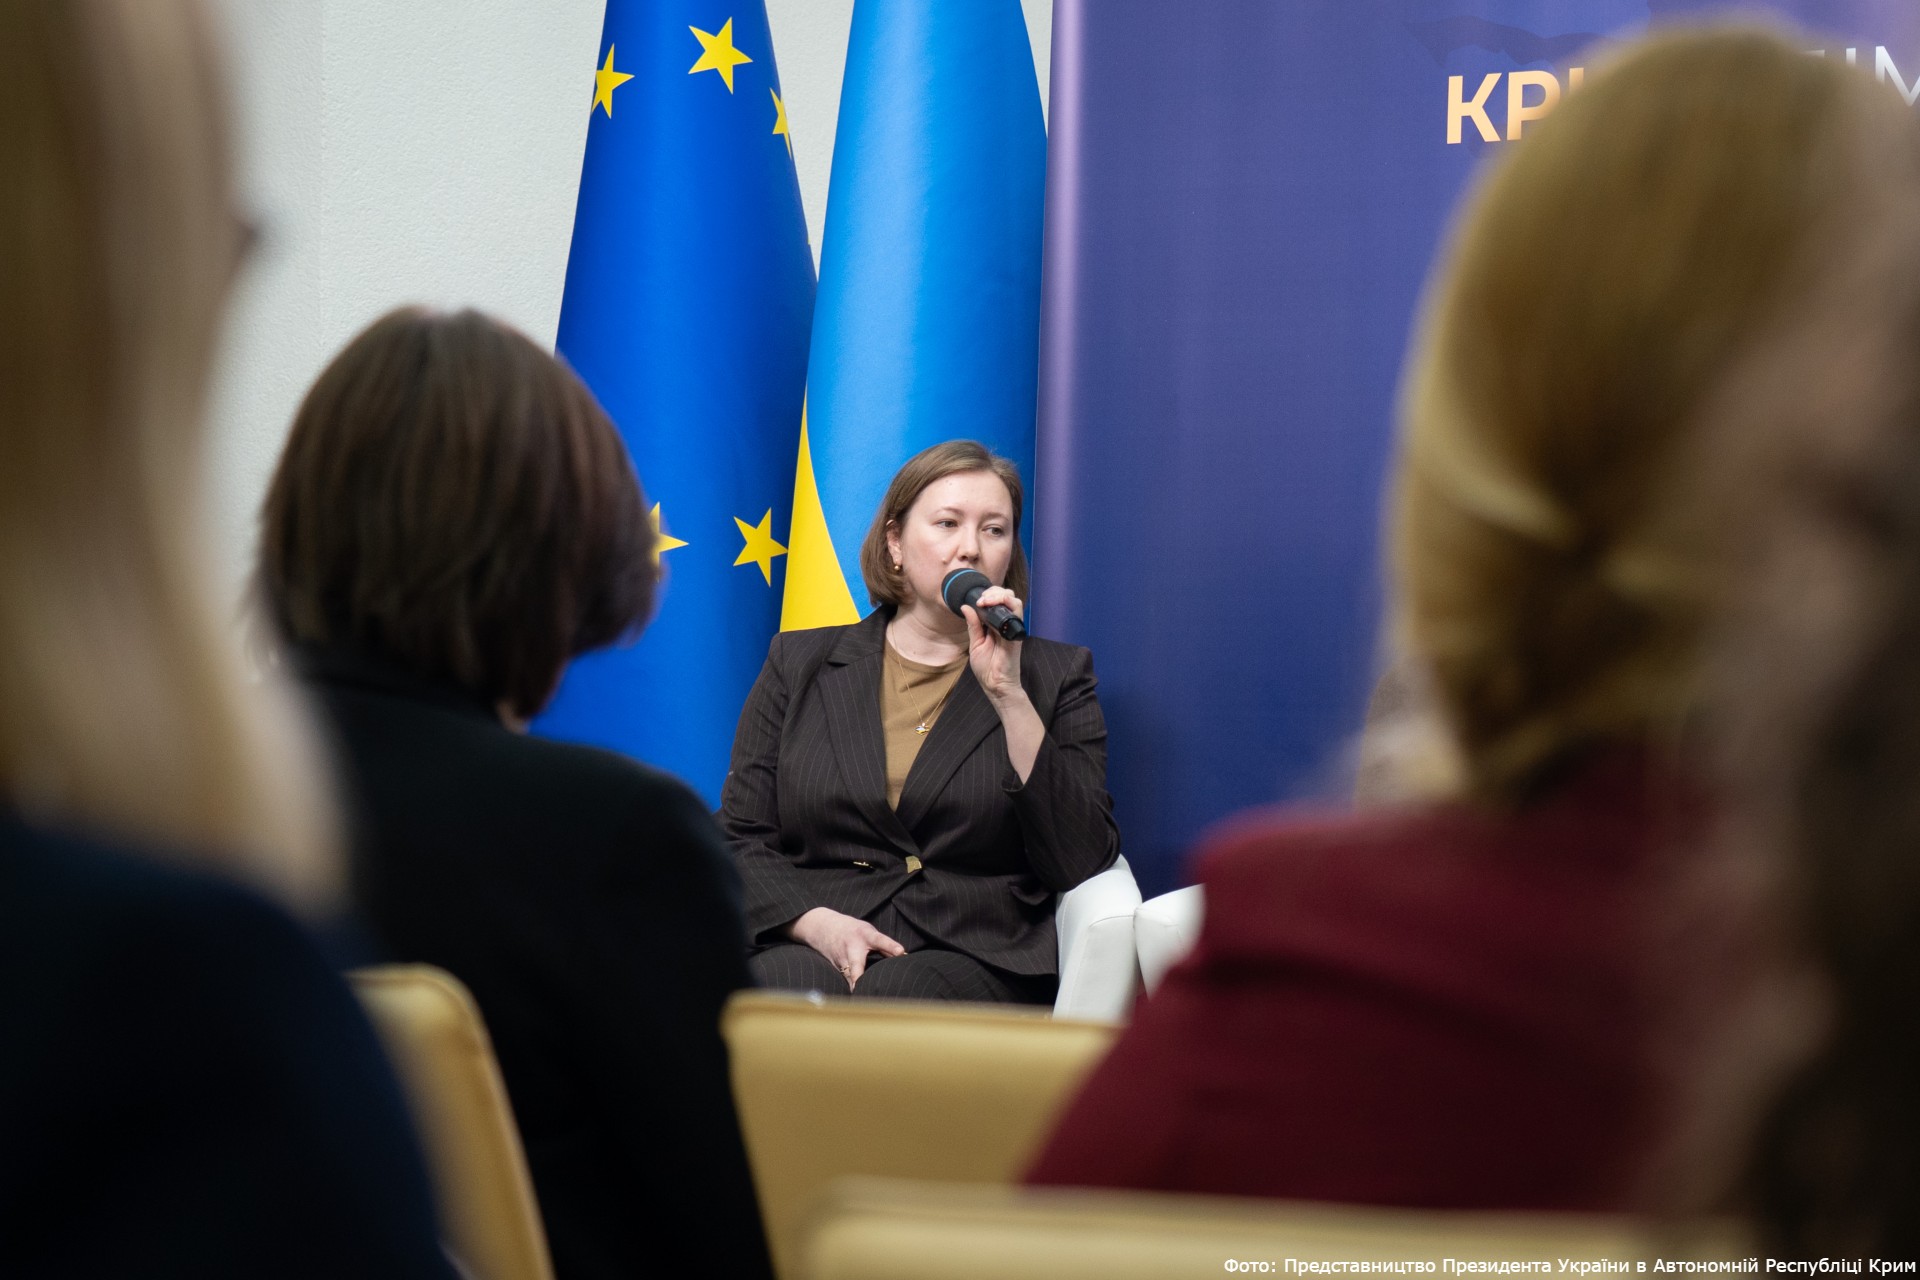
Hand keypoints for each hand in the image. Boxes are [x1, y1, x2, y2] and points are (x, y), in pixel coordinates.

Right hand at [787, 907, 905, 990]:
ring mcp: (842, 960)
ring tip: (866, 1003)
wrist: (823, 927)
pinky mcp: (837, 969)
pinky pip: (847, 980)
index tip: (901, 951)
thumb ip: (883, 945)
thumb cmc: (853, 931)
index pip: (879, 940)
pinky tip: (859, 1001)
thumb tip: (903, 956)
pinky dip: (853, 989)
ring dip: (857, 988)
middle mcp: (851, 948)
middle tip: (863, 988)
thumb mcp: (868, 931)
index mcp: (864, 935)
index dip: (890, 946)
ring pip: (849, 977)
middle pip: (856, 964)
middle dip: (859, 976)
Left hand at [962, 586, 1025, 705]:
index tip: (976, 600)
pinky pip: (1017, 615)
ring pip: (1014, 601)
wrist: (995, 684)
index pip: (997, 601)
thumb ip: (973, 625)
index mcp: (996, 625)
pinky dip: (1007, 606)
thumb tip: (966, 606)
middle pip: (1007, 597)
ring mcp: (1012, 628)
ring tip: (986, 601)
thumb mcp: (975, 643)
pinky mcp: (1016, 634)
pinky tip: (992, 609)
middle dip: (994, 592)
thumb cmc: (987, 667)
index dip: (988, 595)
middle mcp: (1006, 624)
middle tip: (981, 600)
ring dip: (1000, 596)